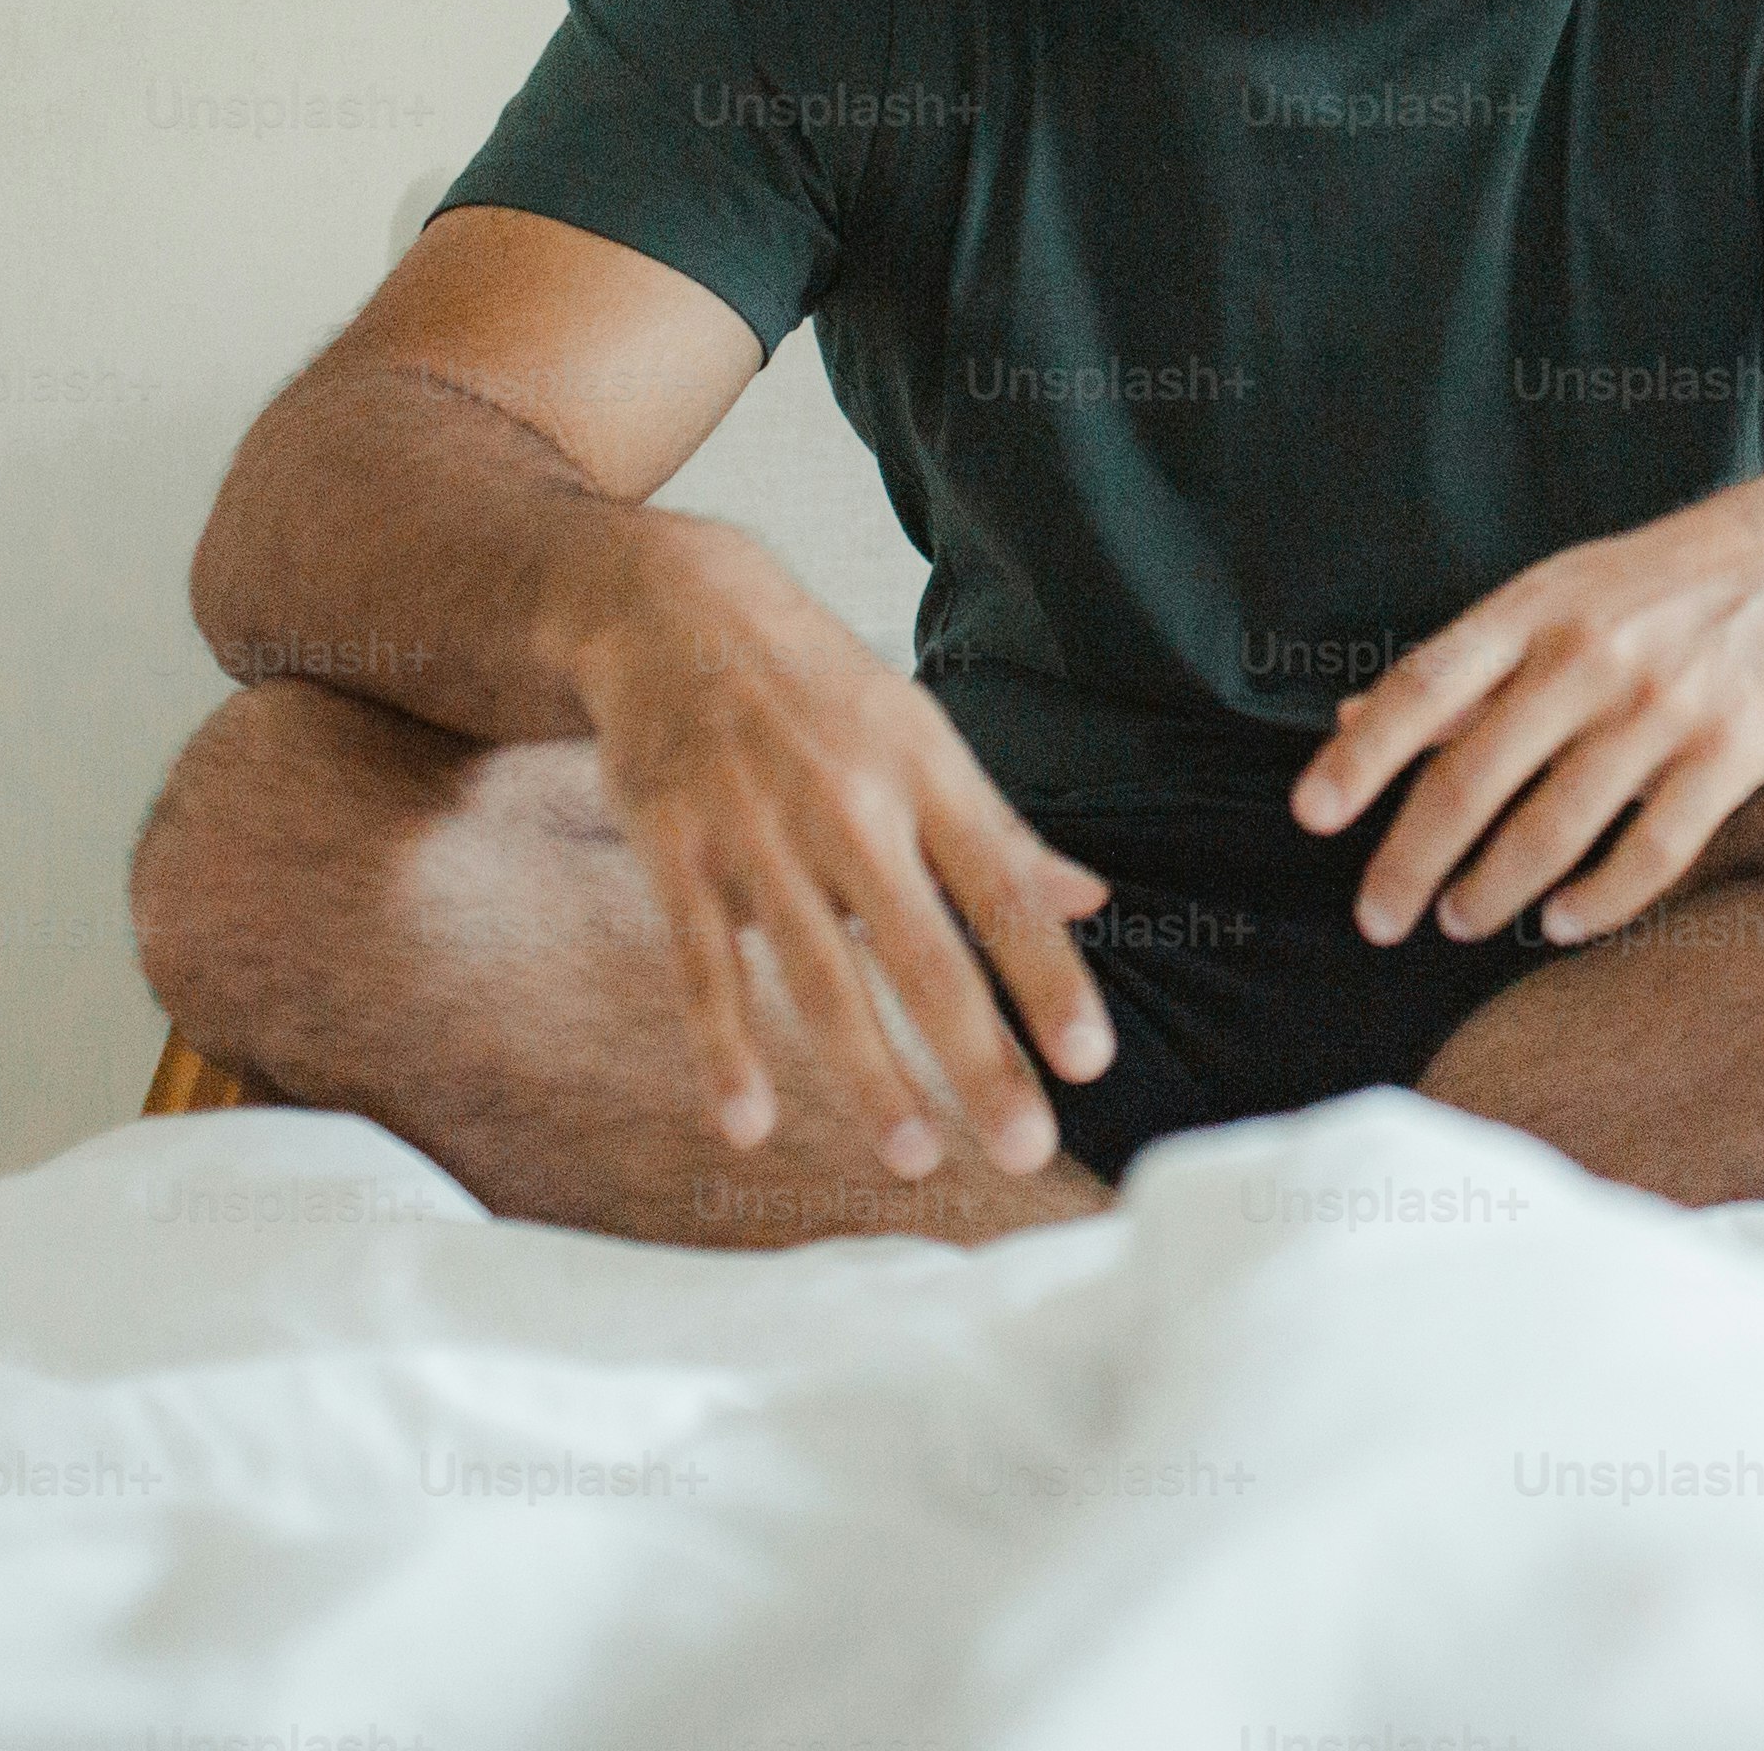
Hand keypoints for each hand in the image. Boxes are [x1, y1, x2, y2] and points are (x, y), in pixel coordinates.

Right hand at [566, 521, 1114, 1175]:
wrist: (673, 606)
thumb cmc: (817, 685)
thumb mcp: (922, 735)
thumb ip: (999, 832)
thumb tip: (1089, 899)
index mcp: (925, 776)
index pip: (1003, 893)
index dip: (1049, 979)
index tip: (1091, 1063)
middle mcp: (851, 807)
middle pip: (924, 951)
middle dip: (976, 1057)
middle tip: (1021, 1147)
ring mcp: (758, 832)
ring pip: (820, 974)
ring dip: (867, 1074)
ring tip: (912, 1157)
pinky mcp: (676, 852)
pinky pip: (705, 965)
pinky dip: (724, 1047)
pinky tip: (750, 1125)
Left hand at [1290, 473, 1763, 947]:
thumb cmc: (1655, 589)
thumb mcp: (1554, 597)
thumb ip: (1463, 669)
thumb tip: (1352, 723)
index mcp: (1535, 608)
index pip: (1425, 686)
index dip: (1362, 758)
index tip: (1312, 818)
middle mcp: (1592, 655)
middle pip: (1474, 779)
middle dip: (1412, 861)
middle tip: (1378, 917)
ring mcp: (1664, 707)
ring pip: (1553, 828)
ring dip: (1492, 891)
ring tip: (1459, 921)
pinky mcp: (1731, 754)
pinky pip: (1651, 853)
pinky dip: (1597, 902)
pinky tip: (1560, 924)